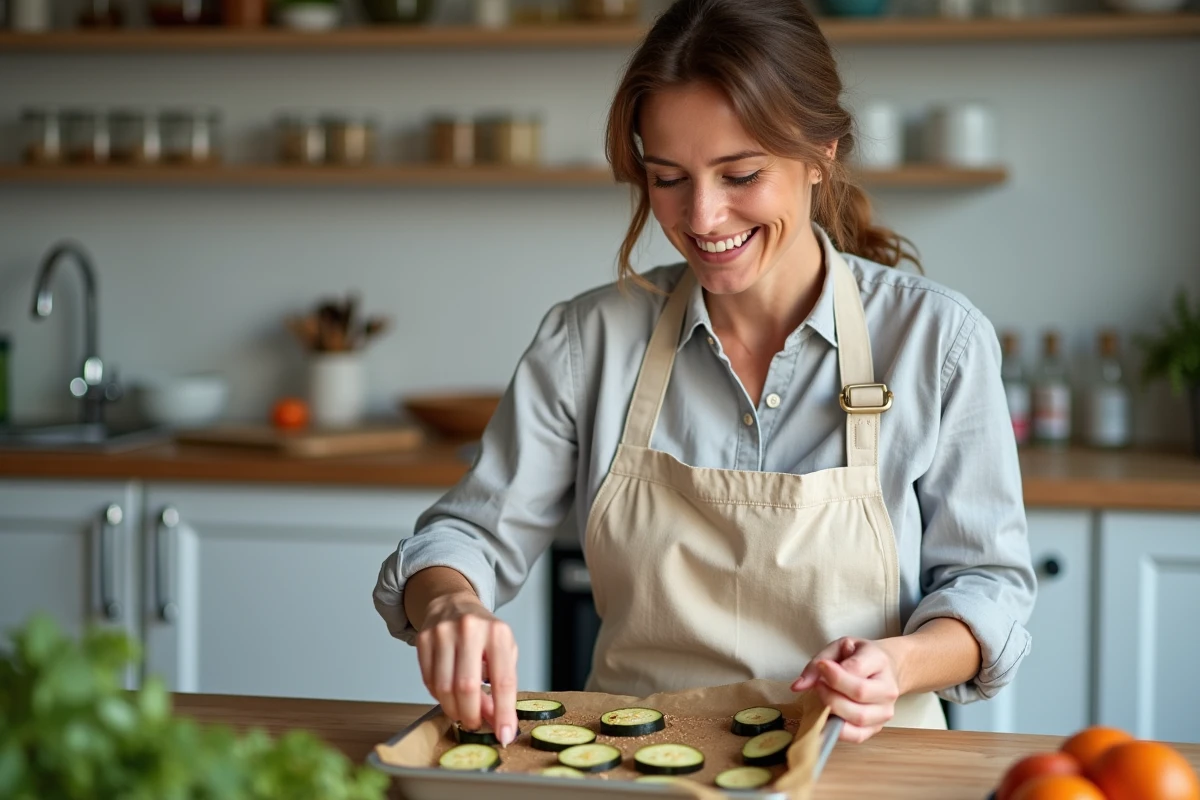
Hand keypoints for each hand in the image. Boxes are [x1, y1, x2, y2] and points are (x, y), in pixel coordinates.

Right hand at [415, 591, 518, 744]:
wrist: (453, 604)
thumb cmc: (484, 633)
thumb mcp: (503, 653)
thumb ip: (501, 686)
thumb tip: (494, 720)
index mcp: (498, 633)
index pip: (503, 680)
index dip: (504, 712)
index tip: (504, 735)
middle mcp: (470, 629)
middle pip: (467, 686)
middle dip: (471, 714)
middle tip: (475, 724)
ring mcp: (443, 632)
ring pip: (444, 687)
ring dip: (453, 709)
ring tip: (461, 712)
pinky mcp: (423, 638)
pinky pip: (428, 680)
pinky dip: (439, 696)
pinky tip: (448, 695)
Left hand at [792, 637, 900, 742]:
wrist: (885, 669)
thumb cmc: (859, 656)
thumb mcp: (839, 647)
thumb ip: (817, 663)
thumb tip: (798, 686)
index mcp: (879, 661)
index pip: (857, 669)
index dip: (834, 672)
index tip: (821, 667)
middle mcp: (887, 688)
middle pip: (859, 694)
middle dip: (831, 691)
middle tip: (818, 685)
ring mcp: (884, 711)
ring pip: (858, 717)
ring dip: (833, 709)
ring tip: (823, 698)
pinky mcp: (877, 728)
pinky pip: (857, 735)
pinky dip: (838, 730)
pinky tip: (827, 718)